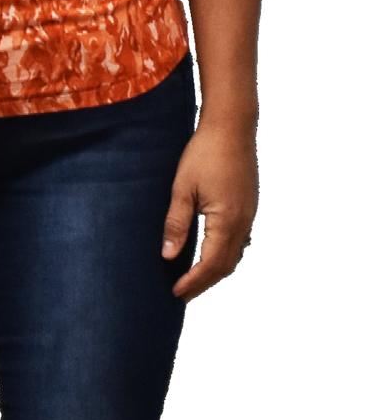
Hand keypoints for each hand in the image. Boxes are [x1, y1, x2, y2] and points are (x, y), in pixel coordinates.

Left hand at [160, 117, 258, 301]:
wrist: (232, 126)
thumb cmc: (205, 153)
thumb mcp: (182, 188)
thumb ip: (176, 224)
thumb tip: (168, 256)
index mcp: (226, 221)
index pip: (210, 264)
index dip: (193, 282)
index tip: (176, 293)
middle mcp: (243, 222)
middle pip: (226, 266)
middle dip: (204, 283)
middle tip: (182, 294)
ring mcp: (250, 214)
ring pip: (236, 255)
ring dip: (216, 270)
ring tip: (195, 279)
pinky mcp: (249, 205)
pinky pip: (241, 240)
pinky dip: (226, 254)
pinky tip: (212, 253)